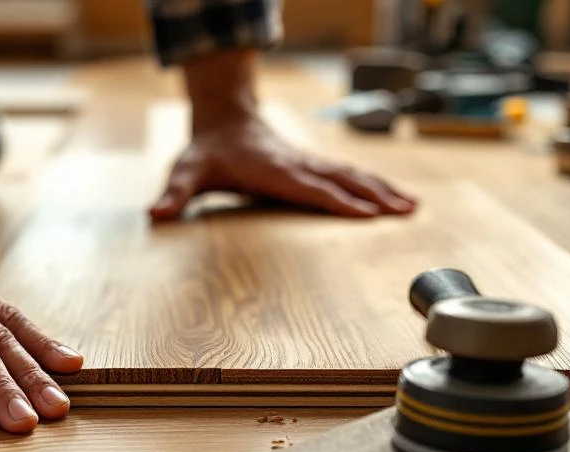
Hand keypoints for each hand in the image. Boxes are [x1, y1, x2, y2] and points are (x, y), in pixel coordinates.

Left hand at [150, 113, 417, 220]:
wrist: (221, 119)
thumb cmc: (205, 152)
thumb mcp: (185, 172)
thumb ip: (173, 194)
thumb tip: (156, 214)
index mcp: (272, 171)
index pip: (309, 188)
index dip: (337, 201)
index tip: (367, 214)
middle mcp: (296, 165)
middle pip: (341, 180)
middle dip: (373, 195)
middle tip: (405, 211)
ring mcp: (308, 163)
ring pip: (350, 175)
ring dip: (382, 189)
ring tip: (412, 205)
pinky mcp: (312, 165)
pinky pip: (347, 174)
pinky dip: (373, 184)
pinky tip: (392, 196)